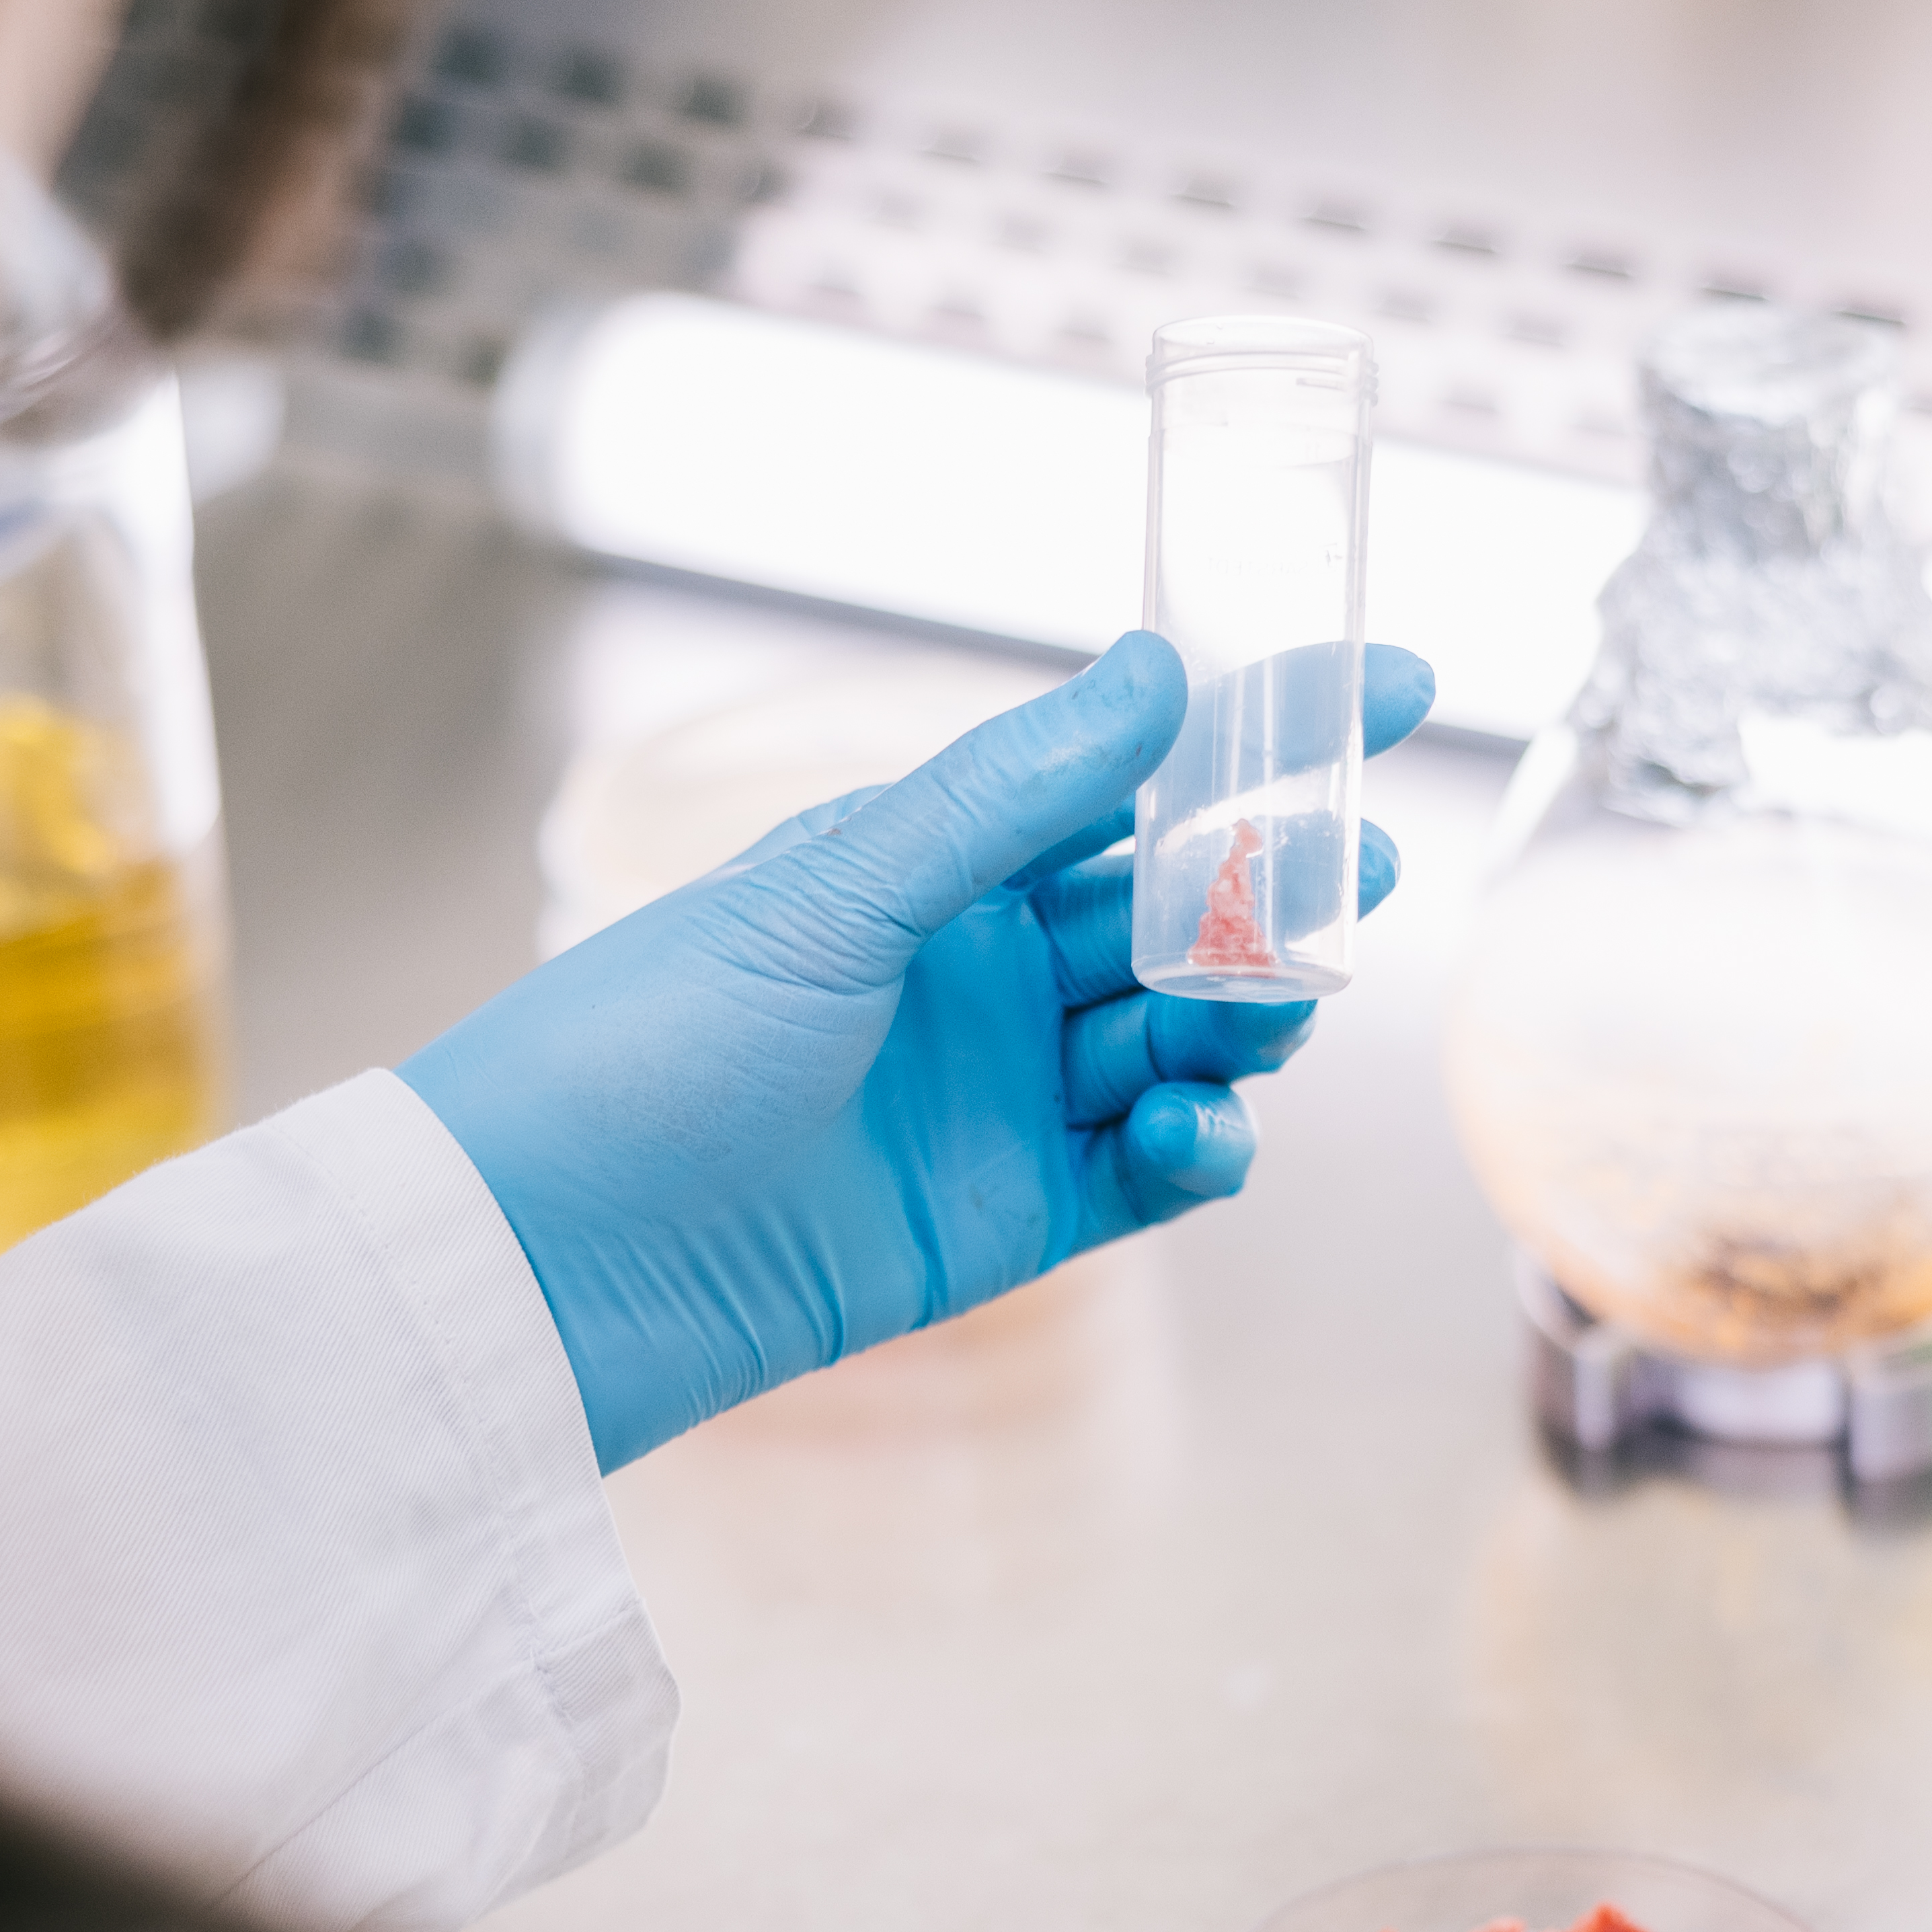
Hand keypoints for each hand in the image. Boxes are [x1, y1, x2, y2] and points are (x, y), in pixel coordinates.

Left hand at [398, 632, 1434, 1467]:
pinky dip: (1198, 1146)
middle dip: (1280, 884)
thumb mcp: (830, 895)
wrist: (546, 1260)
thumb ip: (1006, 797)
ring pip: (1183, 1036)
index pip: (1127, 779)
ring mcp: (1004, 1098)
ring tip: (1263, 1005)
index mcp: (929, 867)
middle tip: (1362, 862)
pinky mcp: (1013, 1221)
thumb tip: (1156, 671)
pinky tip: (1201, 1128)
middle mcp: (979, 974)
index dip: (1257, 732)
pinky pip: (1150, 1172)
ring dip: (1244, 1014)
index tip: (1384, 680)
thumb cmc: (644, 1046)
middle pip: (1178, 912)